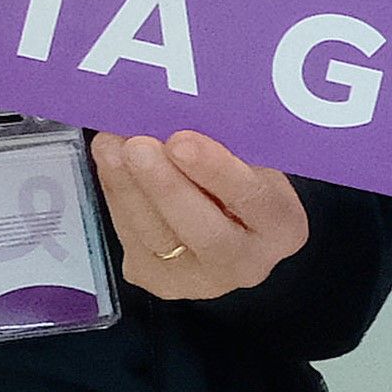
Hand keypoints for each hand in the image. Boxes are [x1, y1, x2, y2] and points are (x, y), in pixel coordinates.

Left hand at [88, 131, 309, 298]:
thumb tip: (183, 111)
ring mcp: (199, 280)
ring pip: (158, 238)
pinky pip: (132, 239)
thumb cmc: (241, 179)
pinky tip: (109, 163)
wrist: (227, 226)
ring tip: (110, 147)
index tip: (183, 141)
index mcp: (282, 228)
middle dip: (166, 187)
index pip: (255, 202)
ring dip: (129, 188)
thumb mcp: (252, 161)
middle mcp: (247, 264)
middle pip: (205, 233)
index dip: (218, 172)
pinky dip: (117, 196)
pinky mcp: (157, 280)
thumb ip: (229, 146)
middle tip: (137, 147)